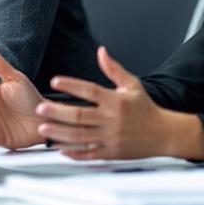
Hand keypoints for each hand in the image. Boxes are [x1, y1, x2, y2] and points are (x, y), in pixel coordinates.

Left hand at [36, 47, 203, 160]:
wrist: (163, 133)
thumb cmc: (145, 108)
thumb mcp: (132, 85)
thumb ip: (114, 69)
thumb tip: (101, 51)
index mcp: (116, 101)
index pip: (90, 90)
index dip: (72, 84)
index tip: (55, 81)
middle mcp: (112, 119)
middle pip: (80, 115)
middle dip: (58, 112)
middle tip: (41, 108)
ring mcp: (110, 137)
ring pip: (80, 136)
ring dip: (60, 133)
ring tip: (44, 129)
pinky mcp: (111, 152)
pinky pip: (89, 153)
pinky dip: (74, 152)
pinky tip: (60, 149)